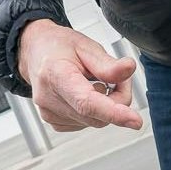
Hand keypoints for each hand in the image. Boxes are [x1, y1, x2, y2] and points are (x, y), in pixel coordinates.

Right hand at [17, 19, 141, 131]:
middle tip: (116, 76)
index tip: (134, 120)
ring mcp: (49, 113)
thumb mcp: (86, 46)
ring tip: (97, 80)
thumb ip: (108, 64)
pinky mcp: (54, 122)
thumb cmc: (58, 46)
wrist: (36, 51)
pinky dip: (94, 111)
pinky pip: (87, 123)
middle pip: (96, 114)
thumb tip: (128, 69)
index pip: (86, 102)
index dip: (113, 113)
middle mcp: (48, 98)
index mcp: (55, 74)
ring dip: (106, 105)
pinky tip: (87, 93)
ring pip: (95, 121)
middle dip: (116, 99)